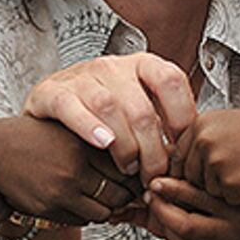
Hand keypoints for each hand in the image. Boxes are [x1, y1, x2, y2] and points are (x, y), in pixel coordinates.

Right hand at [0, 116, 138, 225]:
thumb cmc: (36, 137)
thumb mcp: (73, 129)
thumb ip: (101, 142)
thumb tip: (134, 162)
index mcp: (85, 143)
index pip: (126, 168)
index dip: (135, 176)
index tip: (136, 177)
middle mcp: (75, 168)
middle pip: (119, 193)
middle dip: (126, 196)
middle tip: (125, 193)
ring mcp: (61, 190)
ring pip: (103, 212)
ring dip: (106, 208)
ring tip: (101, 198)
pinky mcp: (49, 207)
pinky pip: (82, 221)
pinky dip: (87, 215)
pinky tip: (81, 202)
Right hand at [23, 52, 195, 184]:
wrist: (51, 106)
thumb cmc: (103, 111)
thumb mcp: (138, 108)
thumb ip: (162, 123)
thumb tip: (187, 155)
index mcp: (142, 65)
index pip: (171, 80)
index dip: (182, 116)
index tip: (182, 148)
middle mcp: (113, 66)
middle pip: (141, 107)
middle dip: (152, 149)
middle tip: (152, 174)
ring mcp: (82, 77)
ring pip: (109, 107)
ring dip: (124, 145)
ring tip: (128, 168)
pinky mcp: (52, 92)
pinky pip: (71, 106)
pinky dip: (88, 126)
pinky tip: (102, 143)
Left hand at [174, 108, 239, 204]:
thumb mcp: (228, 123)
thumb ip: (203, 138)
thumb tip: (182, 156)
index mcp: (201, 124)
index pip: (177, 155)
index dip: (185, 168)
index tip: (191, 175)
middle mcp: (204, 142)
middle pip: (190, 176)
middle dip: (206, 180)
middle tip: (232, 170)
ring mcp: (216, 164)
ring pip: (208, 191)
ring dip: (225, 187)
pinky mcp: (231, 184)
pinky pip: (227, 199)